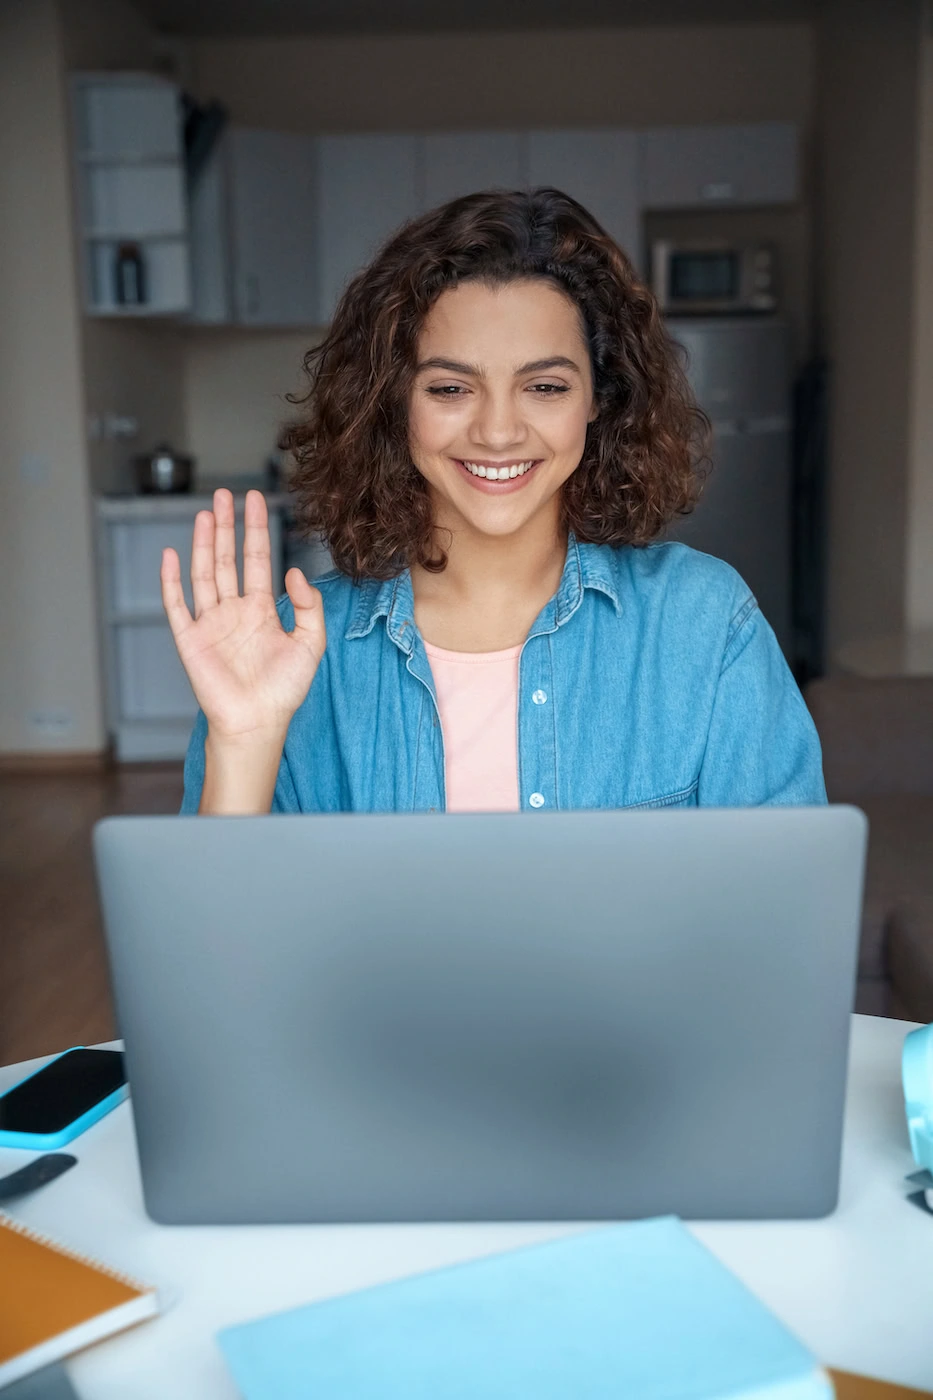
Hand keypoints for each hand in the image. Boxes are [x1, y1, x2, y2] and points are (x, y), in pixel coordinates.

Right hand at [160, 488, 325, 744]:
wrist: (257, 722)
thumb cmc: (284, 690)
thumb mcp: (311, 644)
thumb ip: (308, 606)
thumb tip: (294, 571)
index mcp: (261, 609)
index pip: (257, 559)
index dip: (256, 530)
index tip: (256, 500)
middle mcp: (234, 611)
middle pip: (228, 559)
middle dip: (227, 526)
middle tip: (225, 494)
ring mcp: (211, 623)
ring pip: (204, 573)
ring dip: (204, 544)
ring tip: (206, 514)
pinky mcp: (191, 639)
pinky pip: (177, 605)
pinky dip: (171, 580)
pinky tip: (172, 555)